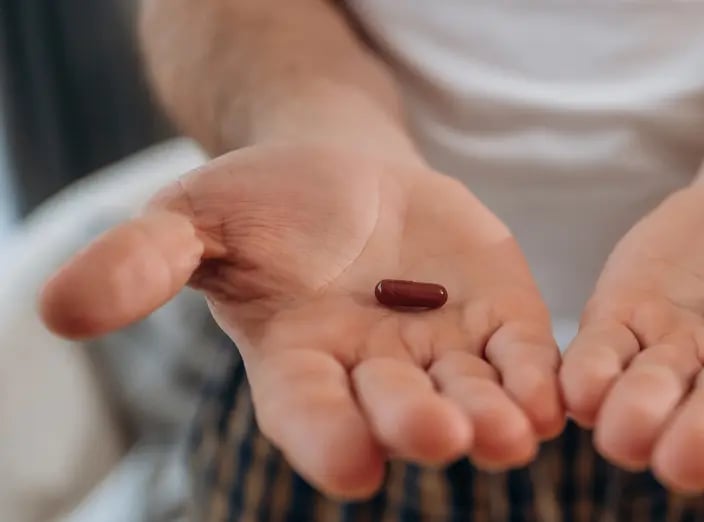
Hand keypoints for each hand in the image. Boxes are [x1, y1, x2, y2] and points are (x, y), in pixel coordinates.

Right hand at [40, 143, 562, 497]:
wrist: (344, 176)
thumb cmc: (258, 206)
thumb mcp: (191, 221)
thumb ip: (141, 264)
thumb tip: (55, 309)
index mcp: (295, 364)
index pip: (306, 413)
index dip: (325, 438)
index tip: (351, 467)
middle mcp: (372, 374)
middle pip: (395, 409)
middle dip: (417, 424)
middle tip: (441, 438)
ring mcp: (441, 352)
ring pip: (469, 394)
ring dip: (492, 417)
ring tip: (514, 435)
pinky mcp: (498, 321)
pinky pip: (521, 358)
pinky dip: (538, 378)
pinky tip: (558, 397)